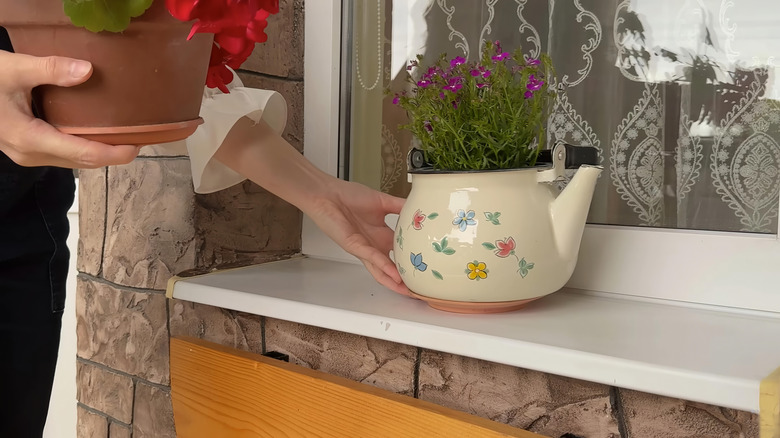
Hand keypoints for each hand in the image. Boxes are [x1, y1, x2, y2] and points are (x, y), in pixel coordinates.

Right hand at [0, 51, 138, 167]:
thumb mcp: (14, 69)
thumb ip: (50, 69)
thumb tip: (87, 70)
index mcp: (29, 138)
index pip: (83, 154)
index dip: (114, 153)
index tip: (138, 145)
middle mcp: (30, 153)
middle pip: (83, 161)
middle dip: (113, 153)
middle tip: (141, 137)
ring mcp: (27, 153)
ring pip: (73, 159)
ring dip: (100, 150)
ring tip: (125, 133)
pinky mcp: (27, 148)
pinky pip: (63, 152)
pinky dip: (84, 144)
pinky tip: (99, 130)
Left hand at [305, 179, 412, 296]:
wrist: (328, 194)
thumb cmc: (348, 196)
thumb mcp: (382, 201)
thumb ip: (401, 206)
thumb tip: (420, 207)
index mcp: (382, 234)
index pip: (401, 251)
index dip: (413, 259)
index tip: (427, 265)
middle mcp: (374, 244)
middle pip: (392, 266)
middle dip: (405, 278)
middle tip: (420, 287)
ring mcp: (364, 248)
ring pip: (381, 269)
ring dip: (394, 281)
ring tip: (407, 290)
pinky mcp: (354, 246)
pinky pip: (372, 258)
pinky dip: (384, 266)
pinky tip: (394, 274)